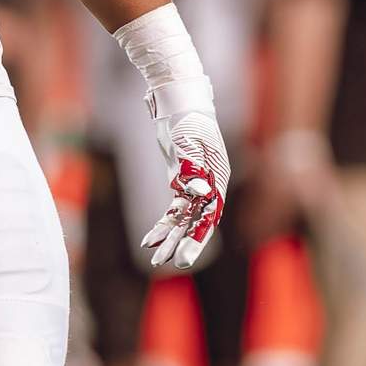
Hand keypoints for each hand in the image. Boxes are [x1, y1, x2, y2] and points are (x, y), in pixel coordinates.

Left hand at [140, 108, 230, 272]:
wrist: (179, 101)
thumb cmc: (187, 120)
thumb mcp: (188, 144)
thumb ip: (193, 170)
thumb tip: (199, 194)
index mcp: (216, 180)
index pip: (208, 217)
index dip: (196, 239)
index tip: (183, 259)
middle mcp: (210, 187)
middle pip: (197, 223)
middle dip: (182, 245)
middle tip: (166, 265)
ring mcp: (196, 185)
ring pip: (183, 219)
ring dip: (170, 238)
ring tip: (156, 260)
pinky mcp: (181, 181)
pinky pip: (173, 210)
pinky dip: (163, 224)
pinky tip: (149, 240)